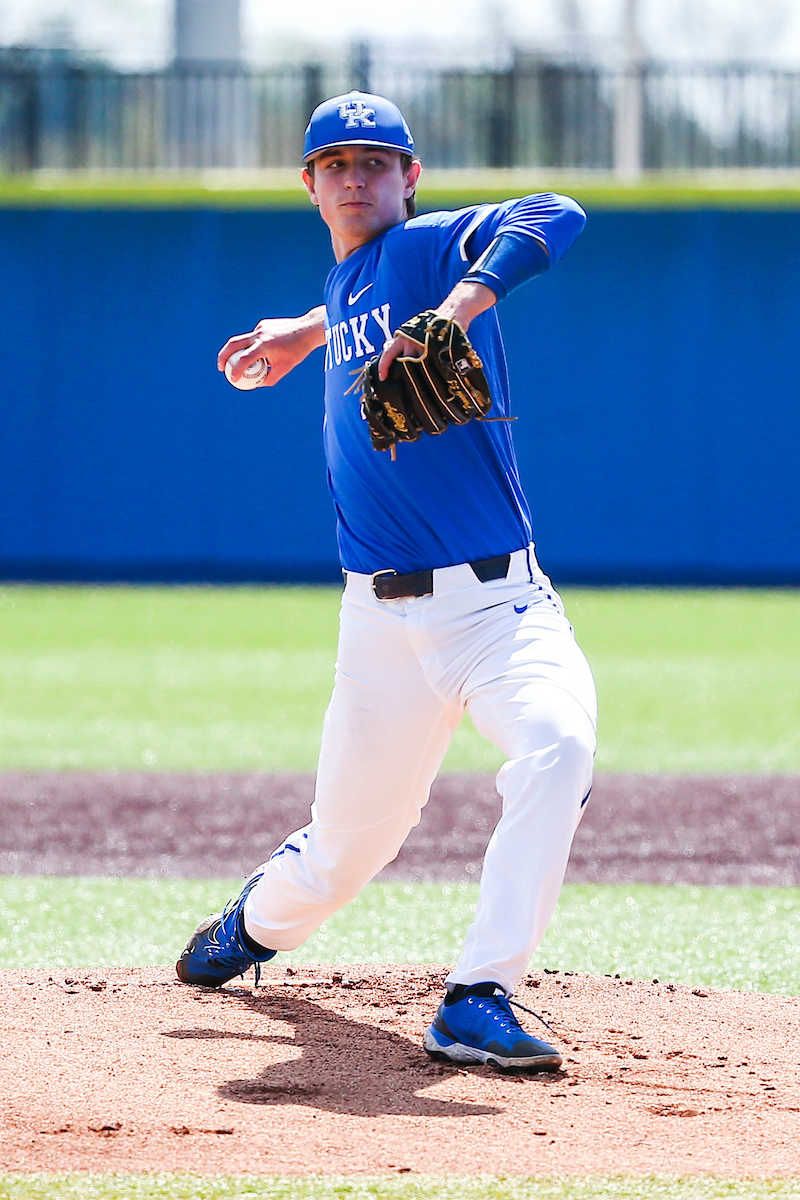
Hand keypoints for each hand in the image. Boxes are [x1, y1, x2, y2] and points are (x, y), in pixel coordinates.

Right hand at [218, 306, 326, 387]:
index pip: (244, 360)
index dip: (235, 371)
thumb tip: (257, 385)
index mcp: (264, 346)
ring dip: (240, 351)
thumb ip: (270, 378)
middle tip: (221, 367)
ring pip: (243, 340)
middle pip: (233, 344)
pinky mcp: (263, 324)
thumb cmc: (297, 351)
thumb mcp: (284, 368)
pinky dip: (256, 345)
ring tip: (249, 361)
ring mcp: (260, 328)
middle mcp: (259, 334)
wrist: (306, 330)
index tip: (232, 379)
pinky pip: (255, 337)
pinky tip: (270, 349)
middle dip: (223, 356)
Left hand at [377, 280, 496, 380]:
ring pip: (417, 368)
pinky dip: (431, 373)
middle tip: (405, 382)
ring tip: (421, 380)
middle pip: (403, 365)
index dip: (383, 367)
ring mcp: (425, 349)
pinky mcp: (437, 353)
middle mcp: (412, 343)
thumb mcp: (411, 329)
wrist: (450, 315)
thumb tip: (388, 348)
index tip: (382, 377)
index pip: (388, 354)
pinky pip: (432, 367)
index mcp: (403, 338)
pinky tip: (433, 377)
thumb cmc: (428, 324)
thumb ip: (400, 341)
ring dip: (418, 375)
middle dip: (404, 374)